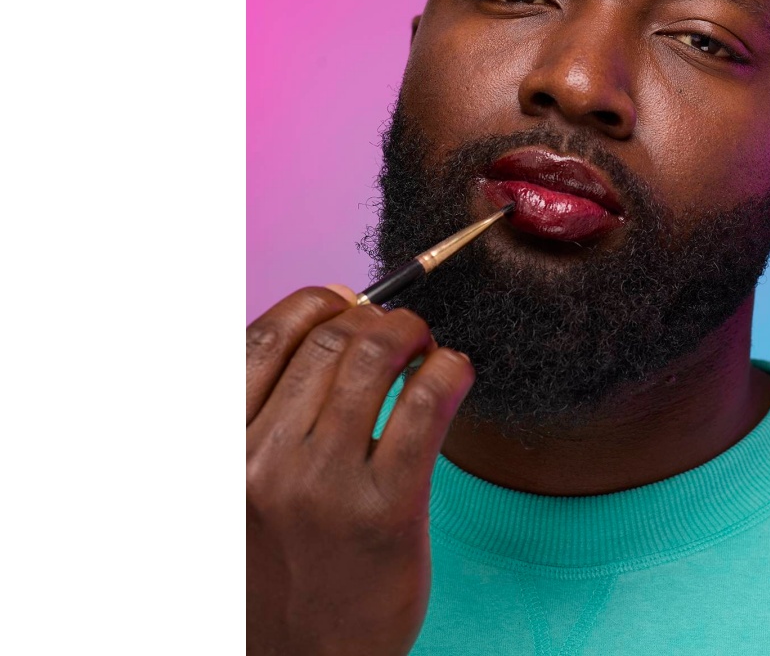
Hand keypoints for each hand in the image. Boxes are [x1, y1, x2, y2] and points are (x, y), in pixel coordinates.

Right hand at [246, 287, 474, 655]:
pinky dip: (449, 369)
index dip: (316, 304)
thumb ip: (263, 412)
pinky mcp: (386, 511)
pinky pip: (426, 404)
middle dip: (374, 316)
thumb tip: (329, 315)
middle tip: (398, 327)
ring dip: (413, 333)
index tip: (346, 300)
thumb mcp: (238, 486)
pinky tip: (454, 372)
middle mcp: (261, 463)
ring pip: (376, 358)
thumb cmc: (276, 566)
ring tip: (425, 345)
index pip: (266, 338)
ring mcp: (323, 488)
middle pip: (330, 341)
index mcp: (218, 450)